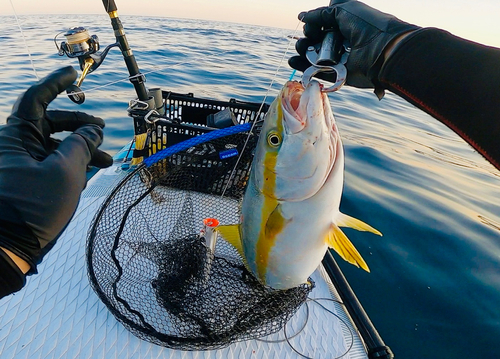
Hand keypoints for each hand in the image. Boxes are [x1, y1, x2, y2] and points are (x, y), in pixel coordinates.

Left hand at [0, 66, 112, 273]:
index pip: (36, 99)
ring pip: (55, 146)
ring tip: (106, 161)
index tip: (73, 73)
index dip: (56, 83)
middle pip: (52, 124)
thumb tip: (93, 130)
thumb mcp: (65, 172)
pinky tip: (89, 174)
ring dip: (81, 150)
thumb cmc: (32, 207)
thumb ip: (82, 145)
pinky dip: (72, 166)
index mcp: (16, 137)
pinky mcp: (28, 182)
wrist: (7, 248)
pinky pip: (52, 164)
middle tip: (103, 131)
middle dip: (81, 126)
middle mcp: (17, 146)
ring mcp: (22, 165)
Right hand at [289, 0, 419, 92]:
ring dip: (303, 51)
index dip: (312, 25)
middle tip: (307, 39)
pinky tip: (294, 61)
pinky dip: (303, 67)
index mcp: (344, 25)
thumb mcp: (343, 10)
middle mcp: (341, 41)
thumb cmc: (367, 26)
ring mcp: (339, 59)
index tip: (311, 26)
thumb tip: (302, 16)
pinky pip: (317, 71)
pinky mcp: (337, 74)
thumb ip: (320, 14)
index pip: (321, 25)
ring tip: (301, 49)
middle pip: (316, 41)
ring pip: (314, 56)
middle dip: (306, 38)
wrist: (383, 50)